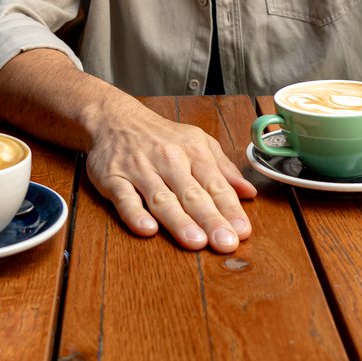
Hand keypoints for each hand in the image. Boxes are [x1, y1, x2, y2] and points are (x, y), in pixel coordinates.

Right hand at [83, 99, 256, 252]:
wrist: (115, 118)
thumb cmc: (162, 136)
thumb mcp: (198, 142)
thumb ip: (223, 169)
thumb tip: (248, 193)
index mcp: (193, 151)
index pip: (215, 184)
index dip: (230, 208)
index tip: (242, 231)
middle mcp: (168, 160)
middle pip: (191, 194)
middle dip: (210, 219)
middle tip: (226, 243)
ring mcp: (139, 169)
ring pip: (161, 198)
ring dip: (178, 220)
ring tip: (195, 241)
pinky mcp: (113, 178)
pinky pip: (124, 198)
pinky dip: (135, 213)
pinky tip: (148, 229)